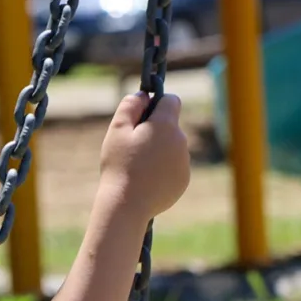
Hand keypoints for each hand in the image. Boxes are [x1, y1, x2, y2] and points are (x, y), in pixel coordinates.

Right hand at [99, 92, 190, 220]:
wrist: (127, 205)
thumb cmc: (119, 165)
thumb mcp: (117, 130)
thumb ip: (130, 106)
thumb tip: (144, 95)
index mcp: (166, 125)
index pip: (172, 100)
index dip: (157, 103)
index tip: (143, 114)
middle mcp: (181, 141)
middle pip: (171, 126)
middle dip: (155, 130)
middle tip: (133, 146)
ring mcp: (184, 162)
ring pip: (172, 147)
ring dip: (159, 150)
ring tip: (138, 166)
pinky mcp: (183, 180)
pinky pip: (174, 166)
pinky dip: (163, 168)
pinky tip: (146, 179)